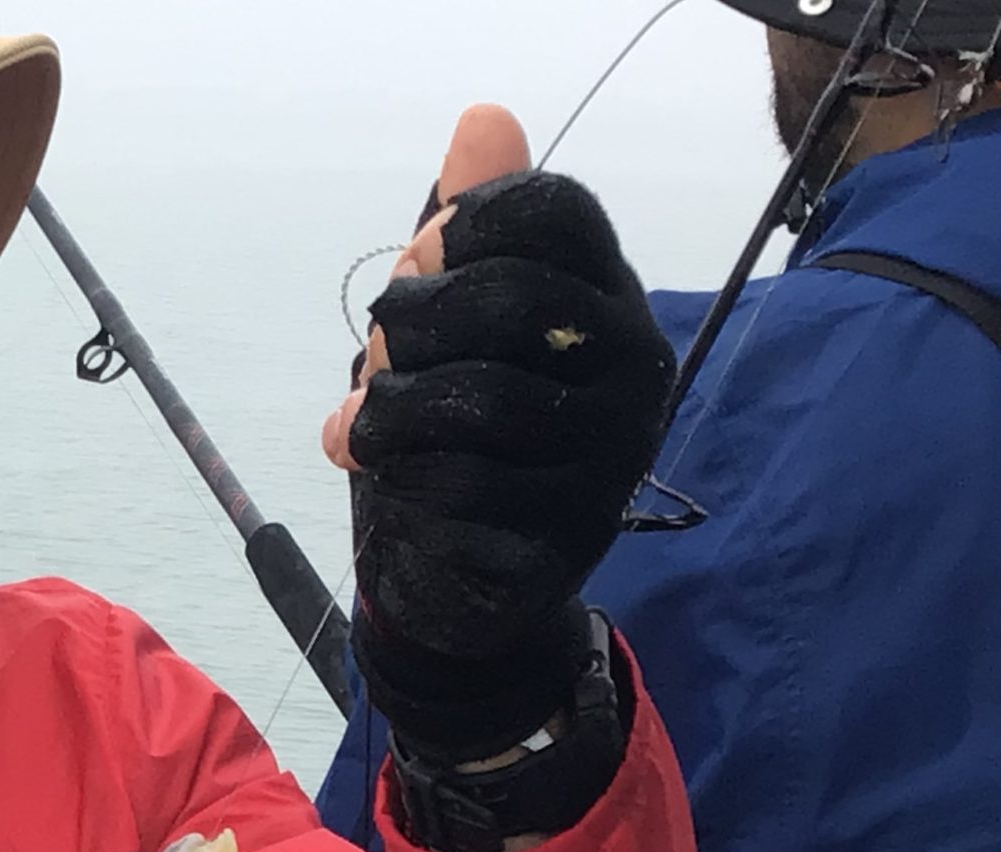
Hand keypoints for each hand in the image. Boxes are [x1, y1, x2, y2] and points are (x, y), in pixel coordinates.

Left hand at [325, 107, 672, 764]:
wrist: (464, 581)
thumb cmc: (455, 430)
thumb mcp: (448, 323)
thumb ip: (460, 230)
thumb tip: (483, 121)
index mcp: (607, 295)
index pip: (549, 210)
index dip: (460, 227)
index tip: (422, 264)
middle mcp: (631, 367)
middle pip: (504, 299)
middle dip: (409, 321)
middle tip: (379, 352)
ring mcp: (608, 457)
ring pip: (477, 400)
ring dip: (390, 409)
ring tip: (369, 424)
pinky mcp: (564, 536)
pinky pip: (460, 488)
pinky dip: (400, 478)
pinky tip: (392, 479)